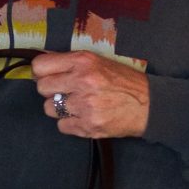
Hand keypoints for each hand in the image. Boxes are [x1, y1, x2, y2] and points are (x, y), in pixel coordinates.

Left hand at [32, 50, 149, 140]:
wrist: (148, 105)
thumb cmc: (122, 81)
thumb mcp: (98, 62)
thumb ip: (70, 63)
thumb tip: (41, 66)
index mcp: (83, 62)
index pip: (40, 66)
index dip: (42, 72)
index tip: (48, 76)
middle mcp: (82, 81)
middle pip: (42, 88)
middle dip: (50, 91)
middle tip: (64, 92)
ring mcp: (85, 105)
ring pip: (49, 108)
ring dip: (59, 108)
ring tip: (76, 105)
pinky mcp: (88, 126)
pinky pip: (61, 126)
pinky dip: (70, 123)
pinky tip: (83, 117)